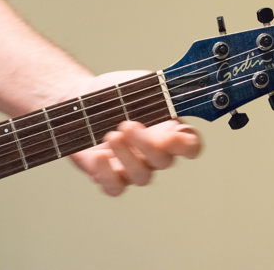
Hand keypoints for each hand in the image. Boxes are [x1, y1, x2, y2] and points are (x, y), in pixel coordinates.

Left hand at [68, 71, 202, 195]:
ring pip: (141, 176)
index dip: (186, 147)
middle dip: (147, 145)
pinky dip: (107, 175)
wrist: (82, 98)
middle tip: (127, 125)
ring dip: (126, 158)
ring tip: (111, 135)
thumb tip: (175, 89)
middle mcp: (154, 153)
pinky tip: (99, 156)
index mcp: (169, 130)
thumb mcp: (142, 85)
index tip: (171, 136)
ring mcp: (132, 167)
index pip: (191, 146)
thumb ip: (161, 90)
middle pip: (163, 161)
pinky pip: (115, 188)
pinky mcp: (108, 175)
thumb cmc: (117, 92)